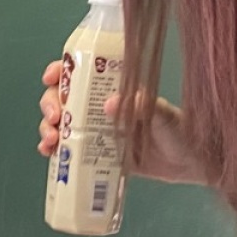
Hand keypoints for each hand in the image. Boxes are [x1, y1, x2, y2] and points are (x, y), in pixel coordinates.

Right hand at [37, 61, 202, 184]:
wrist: (189, 165)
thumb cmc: (182, 133)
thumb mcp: (166, 116)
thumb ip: (144, 107)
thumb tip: (109, 103)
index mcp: (115, 90)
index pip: (81, 72)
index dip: (61, 71)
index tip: (51, 78)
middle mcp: (100, 108)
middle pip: (62, 98)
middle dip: (50, 105)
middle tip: (55, 118)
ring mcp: (95, 131)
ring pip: (60, 124)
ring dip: (47, 129)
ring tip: (50, 142)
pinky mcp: (94, 155)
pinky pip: (67, 150)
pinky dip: (54, 151)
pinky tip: (49, 154)